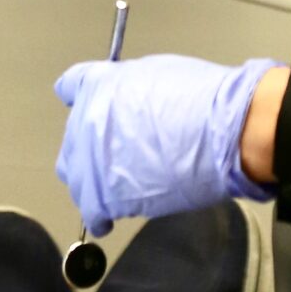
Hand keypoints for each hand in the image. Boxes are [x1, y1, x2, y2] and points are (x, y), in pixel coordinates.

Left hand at [54, 51, 279, 237]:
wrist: (220, 133)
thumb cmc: (203, 100)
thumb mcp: (159, 73)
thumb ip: (130, 90)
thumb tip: (131, 105)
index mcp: (97, 85)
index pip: (70, 87)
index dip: (83, 99)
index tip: (90, 108)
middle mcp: (84, 122)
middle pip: (73, 140)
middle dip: (91, 148)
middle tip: (118, 154)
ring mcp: (90, 161)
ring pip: (76, 178)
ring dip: (93, 182)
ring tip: (117, 187)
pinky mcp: (103, 197)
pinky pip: (92, 212)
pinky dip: (101, 217)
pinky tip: (111, 219)